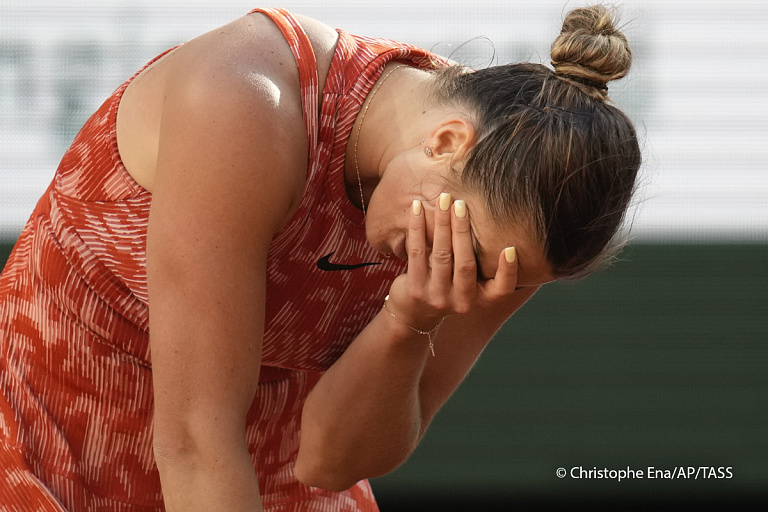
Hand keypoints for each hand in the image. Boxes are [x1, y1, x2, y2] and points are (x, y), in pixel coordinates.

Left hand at [386, 192, 518, 330]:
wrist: (414, 314)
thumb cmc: (447, 288)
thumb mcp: (466, 282)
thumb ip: (476, 260)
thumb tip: (486, 218)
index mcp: (480, 299)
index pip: (501, 290)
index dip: (508, 271)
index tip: (510, 248)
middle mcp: (462, 301)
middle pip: (466, 263)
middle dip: (462, 230)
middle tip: (460, 204)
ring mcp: (437, 297)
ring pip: (441, 255)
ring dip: (442, 224)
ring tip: (442, 200)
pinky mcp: (415, 290)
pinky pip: (417, 253)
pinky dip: (418, 228)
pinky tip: (418, 209)